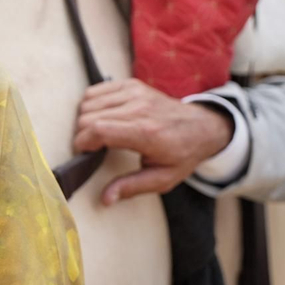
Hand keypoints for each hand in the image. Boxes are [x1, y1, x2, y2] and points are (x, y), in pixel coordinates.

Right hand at [73, 79, 234, 204]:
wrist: (203, 126)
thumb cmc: (182, 153)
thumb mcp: (163, 178)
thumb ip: (132, 187)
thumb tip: (105, 198)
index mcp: (146, 133)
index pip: (99, 129)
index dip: (82, 142)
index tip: (84, 153)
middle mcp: (139, 109)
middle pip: (88, 116)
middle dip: (82, 134)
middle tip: (93, 147)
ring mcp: (135, 93)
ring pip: (88, 102)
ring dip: (85, 119)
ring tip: (97, 132)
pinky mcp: (131, 85)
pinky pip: (96, 91)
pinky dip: (91, 104)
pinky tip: (101, 116)